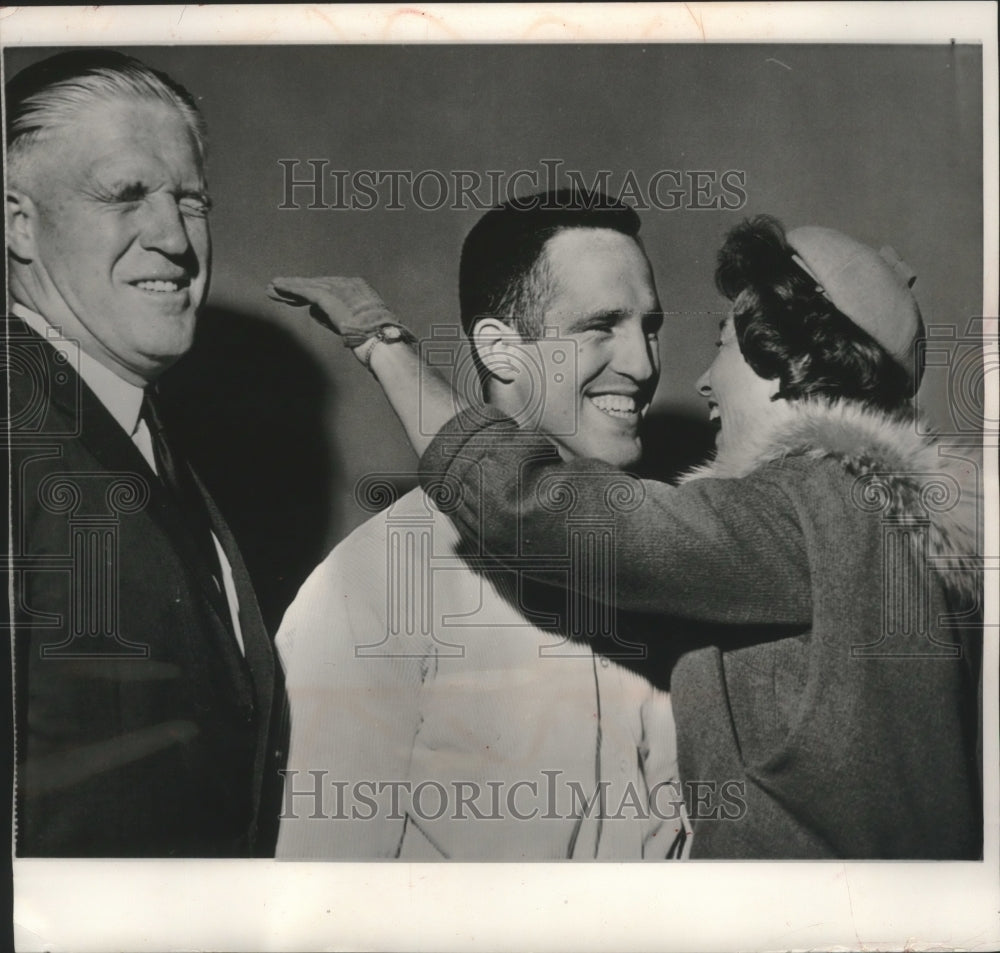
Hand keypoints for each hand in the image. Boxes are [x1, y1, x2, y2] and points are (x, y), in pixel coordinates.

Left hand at [267, 276, 397, 342]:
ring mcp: (340, 289)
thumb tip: (313, 309)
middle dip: (297, 288)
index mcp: (359, 288)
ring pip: (309, 286)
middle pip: (318, 284)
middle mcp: (349, 284)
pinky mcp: (329, 297)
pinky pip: (305, 291)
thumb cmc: (375, 340)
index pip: (331, 288)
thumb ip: (333, 315)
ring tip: (271, 289)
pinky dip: (290, 289)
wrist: (381, 341)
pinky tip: (277, 287)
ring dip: (289, 288)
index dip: (311, 291)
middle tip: (278, 288)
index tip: (297, 296)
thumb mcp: (355, 323)